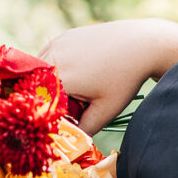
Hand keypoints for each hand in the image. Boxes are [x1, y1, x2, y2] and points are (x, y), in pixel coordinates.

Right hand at [41, 19, 177, 135]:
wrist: (140, 45)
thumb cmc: (125, 79)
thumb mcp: (106, 110)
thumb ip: (84, 129)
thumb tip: (69, 140)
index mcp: (61, 79)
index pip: (40, 103)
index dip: (48, 113)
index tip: (61, 117)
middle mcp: (53, 58)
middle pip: (37, 86)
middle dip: (48, 97)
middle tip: (71, 103)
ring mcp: (57, 43)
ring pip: (40, 70)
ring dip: (48, 81)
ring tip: (76, 87)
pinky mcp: (63, 36)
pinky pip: (48, 56)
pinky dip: (54, 67)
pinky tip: (75, 72)